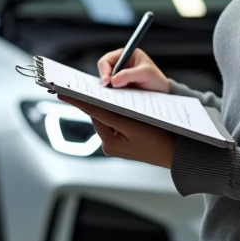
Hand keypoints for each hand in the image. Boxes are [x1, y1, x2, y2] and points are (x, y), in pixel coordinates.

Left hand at [57, 96, 176, 168]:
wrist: (177, 154)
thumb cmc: (160, 139)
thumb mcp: (134, 122)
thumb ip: (112, 112)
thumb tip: (92, 106)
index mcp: (109, 142)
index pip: (91, 114)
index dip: (77, 100)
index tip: (62, 92)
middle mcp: (109, 146)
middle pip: (100, 116)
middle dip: (100, 102)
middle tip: (94, 86)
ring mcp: (116, 146)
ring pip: (108, 119)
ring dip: (111, 108)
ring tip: (115, 97)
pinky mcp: (123, 145)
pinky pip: (116, 125)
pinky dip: (119, 116)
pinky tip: (125, 109)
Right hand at [97, 48, 169, 91]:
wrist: (162, 92)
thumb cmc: (157, 79)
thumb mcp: (145, 73)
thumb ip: (128, 75)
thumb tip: (113, 80)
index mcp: (127, 55)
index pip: (108, 59)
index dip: (105, 69)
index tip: (107, 81)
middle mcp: (121, 64)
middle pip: (104, 69)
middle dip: (105, 78)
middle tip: (108, 87)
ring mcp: (120, 75)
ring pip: (106, 80)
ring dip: (108, 86)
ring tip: (114, 92)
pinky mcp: (120, 86)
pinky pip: (111, 88)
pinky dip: (112, 92)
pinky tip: (116, 95)